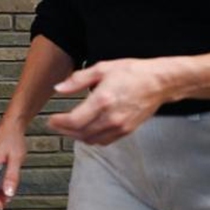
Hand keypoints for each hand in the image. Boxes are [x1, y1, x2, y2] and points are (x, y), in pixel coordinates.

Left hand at [46, 57, 171, 145]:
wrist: (159, 82)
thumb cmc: (132, 72)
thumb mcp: (102, 68)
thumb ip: (77, 80)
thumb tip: (59, 88)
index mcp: (103, 100)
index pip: (74, 121)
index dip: (59, 123)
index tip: (50, 120)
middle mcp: (111, 117)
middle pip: (80, 133)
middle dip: (64, 131)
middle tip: (55, 125)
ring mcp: (120, 126)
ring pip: (92, 140)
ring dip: (76, 136)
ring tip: (67, 128)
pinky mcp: (127, 130)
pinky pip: (104, 141)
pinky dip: (91, 139)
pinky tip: (85, 131)